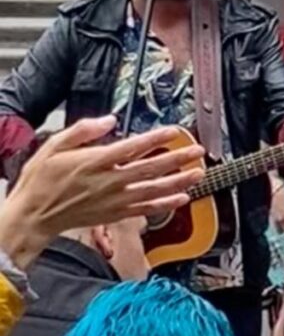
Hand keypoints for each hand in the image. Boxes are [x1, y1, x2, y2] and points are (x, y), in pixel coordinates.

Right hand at [0, 116, 204, 268]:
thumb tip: (108, 120)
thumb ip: (82, 131)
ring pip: (153, 190)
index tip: (174, 131)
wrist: (34, 215)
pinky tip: (183, 198)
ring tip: (199, 173)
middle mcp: (108, 182)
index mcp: (94, 162)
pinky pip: (146, 209)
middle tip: (197, 151)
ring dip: (179, 181)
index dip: (155, 139)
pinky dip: (165, 204)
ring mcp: (114, 200)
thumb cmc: (42, 180)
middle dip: (177, 159)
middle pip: (150, 169)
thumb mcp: (53, 146)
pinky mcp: (116, 214)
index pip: (131, 148)